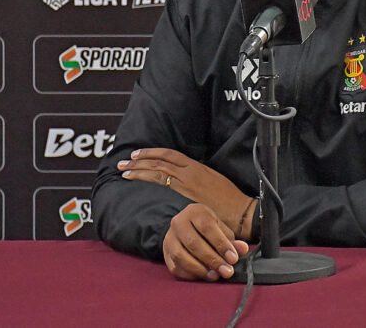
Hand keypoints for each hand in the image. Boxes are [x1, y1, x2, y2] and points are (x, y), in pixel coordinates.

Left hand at [118, 147, 253, 237]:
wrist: (241, 212)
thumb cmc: (230, 201)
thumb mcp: (214, 182)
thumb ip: (198, 180)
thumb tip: (184, 181)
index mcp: (197, 167)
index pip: (169, 155)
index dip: (151, 153)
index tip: (137, 154)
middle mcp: (190, 172)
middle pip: (159, 161)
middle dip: (139, 161)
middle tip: (124, 163)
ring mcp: (187, 183)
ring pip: (157, 171)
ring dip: (139, 170)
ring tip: (125, 171)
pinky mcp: (186, 196)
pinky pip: (163, 185)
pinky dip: (148, 182)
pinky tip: (138, 184)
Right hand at [163, 203, 250, 281]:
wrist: (186, 227)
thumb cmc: (207, 228)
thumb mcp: (220, 228)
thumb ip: (231, 240)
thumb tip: (242, 249)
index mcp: (194, 212)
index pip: (207, 228)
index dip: (221, 244)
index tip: (233, 258)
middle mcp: (178, 222)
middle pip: (194, 243)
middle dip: (213, 260)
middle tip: (227, 271)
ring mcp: (169, 239)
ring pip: (181, 256)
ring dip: (200, 269)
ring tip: (215, 275)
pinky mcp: (165, 254)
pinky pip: (176, 267)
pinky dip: (190, 274)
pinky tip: (203, 276)